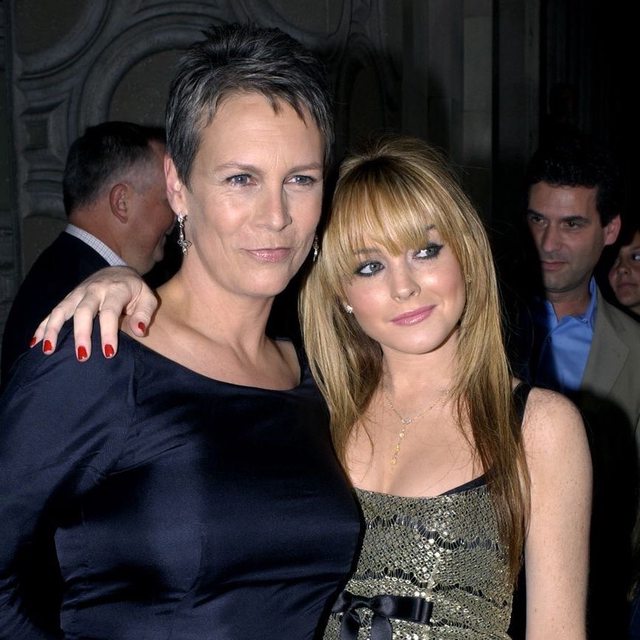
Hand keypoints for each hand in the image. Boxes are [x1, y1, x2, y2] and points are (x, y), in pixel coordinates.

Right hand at [31, 266, 158, 359]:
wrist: (119, 271)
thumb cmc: (136, 291)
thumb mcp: (148, 298)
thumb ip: (145, 314)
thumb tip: (139, 330)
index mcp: (116, 290)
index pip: (109, 312)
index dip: (108, 333)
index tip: (108, 353)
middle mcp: (94, 290)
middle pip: (83, 312)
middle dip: (81, 334)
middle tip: (82, 356)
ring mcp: (78, 293)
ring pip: (62, 310)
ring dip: (53, 330)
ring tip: (49, 350)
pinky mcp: (69, 298)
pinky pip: (53, 312)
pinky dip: (43, 326)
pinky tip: (35, 342)